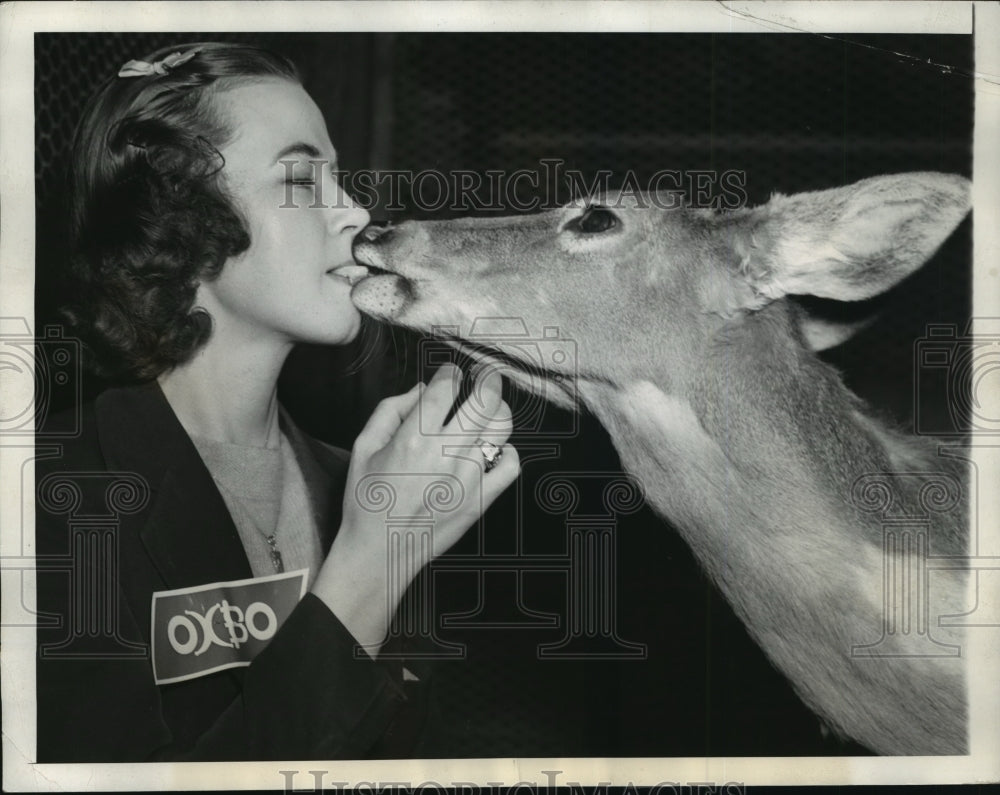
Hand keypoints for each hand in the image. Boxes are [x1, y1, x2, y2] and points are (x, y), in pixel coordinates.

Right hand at [311, 364, 518, 655]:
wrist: (379, 551)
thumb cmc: (367, 499)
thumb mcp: (364, 447)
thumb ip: (390, 410)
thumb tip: (422, 389)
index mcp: (414, 437)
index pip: (446, 388)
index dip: (451, 373)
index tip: (451, 373)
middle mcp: (446, 453)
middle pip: (485, 400)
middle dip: (488, 380)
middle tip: (485, 376)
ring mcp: (468, 478)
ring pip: (502, 428)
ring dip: (499, 411)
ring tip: (491, 409)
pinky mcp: (481, 500)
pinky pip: (510, 467)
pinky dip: (508, 452)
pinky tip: (494, 450)